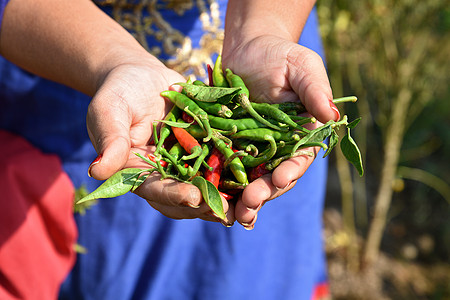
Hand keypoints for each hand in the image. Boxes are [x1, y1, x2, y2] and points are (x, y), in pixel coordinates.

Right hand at [86, 58, 234, 224]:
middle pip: (185, 198)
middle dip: (207, 205)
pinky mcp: (204, 149)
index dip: (174, 195)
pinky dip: (236, 171)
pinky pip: (220, 163)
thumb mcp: (110, 110)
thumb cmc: (119, 91)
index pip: (155, 190)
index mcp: (139, 172)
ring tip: (248, 201)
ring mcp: (186, 164)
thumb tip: (97, 171)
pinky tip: (256, 174)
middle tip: (229, 210)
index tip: (193, 197)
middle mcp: (165, 174)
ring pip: (207, 186)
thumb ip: (109, 139)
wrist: (140, 76)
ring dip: (227, 196)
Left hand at [222, 35, 338, 228]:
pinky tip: (211, 197)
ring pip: (250, 181)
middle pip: (273, 178)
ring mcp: (252, 151)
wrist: (248, 50)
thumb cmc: (280, 55)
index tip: (281, 178)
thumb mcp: (302, 66)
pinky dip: (220, 184)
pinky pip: (225, 168)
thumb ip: (315, 89)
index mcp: (300, 135)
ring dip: (242, 200)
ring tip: (233, 215)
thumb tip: (331, 115)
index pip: (299, 159)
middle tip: (250, 205)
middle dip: (263, 193)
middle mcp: (278, 149)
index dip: (291, 171)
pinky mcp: (229, 147)